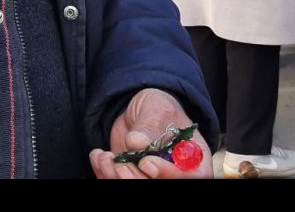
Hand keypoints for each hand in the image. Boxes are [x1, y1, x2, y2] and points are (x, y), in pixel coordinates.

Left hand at [89, 88, 211, 178]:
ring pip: (135, 187)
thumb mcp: (156, 108)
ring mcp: (152, 178)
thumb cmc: (158, 109)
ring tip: (106, 157)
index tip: (147, 162)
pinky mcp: (131, 178)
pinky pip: (116, 182)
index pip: (192, 177)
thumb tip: (136, 142)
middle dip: (135, 179)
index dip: (168, 174)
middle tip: (119, 163)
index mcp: (194, 160)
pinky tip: (100, 156)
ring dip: (116, 176)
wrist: (139, 113)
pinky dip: (104, 173)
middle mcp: (175, 174)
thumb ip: (149, 125)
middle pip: (160, 186)